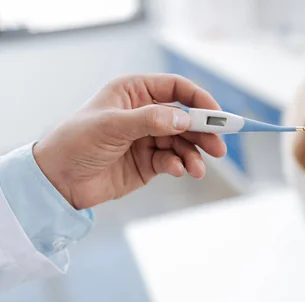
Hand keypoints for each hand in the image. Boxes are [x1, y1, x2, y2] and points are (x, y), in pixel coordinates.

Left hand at [33, 74, 226, 209]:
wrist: (57, 181)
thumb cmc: (76, 141)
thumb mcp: (112, 125)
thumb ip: (150, 120)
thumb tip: (185, 120)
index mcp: (134, 92)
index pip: (176, 89)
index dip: (199, 99)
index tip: (217, 115)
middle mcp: (144, 113)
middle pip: (185, 118)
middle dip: (203, 133)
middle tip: (218, 148)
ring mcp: (147, 139)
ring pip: (182, 143)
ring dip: (193, 155)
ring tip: (198, 169)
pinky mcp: (148, 163)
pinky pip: (172, 161)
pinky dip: (178, 166)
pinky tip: (177, 171)